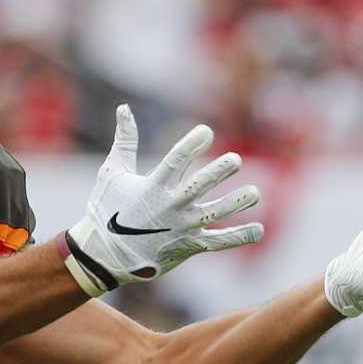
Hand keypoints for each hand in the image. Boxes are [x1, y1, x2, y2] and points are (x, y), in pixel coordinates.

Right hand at [63, 104, 262, 294]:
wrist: (104, 255)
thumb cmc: (106, 210)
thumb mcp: (112, 172)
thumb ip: (124, 140)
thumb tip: (124, 108)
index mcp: (153, 186)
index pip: (175, 160)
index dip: (191, 144)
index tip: (207, 132)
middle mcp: (170, 206)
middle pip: (200, 186)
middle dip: (219, 171)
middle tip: (236, 159)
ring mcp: (181, 227)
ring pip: (214, 213)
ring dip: (236, 203)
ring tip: (255, 192)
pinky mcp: (188, 245)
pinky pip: (219, 242)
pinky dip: (240, 236)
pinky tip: (259, 229)